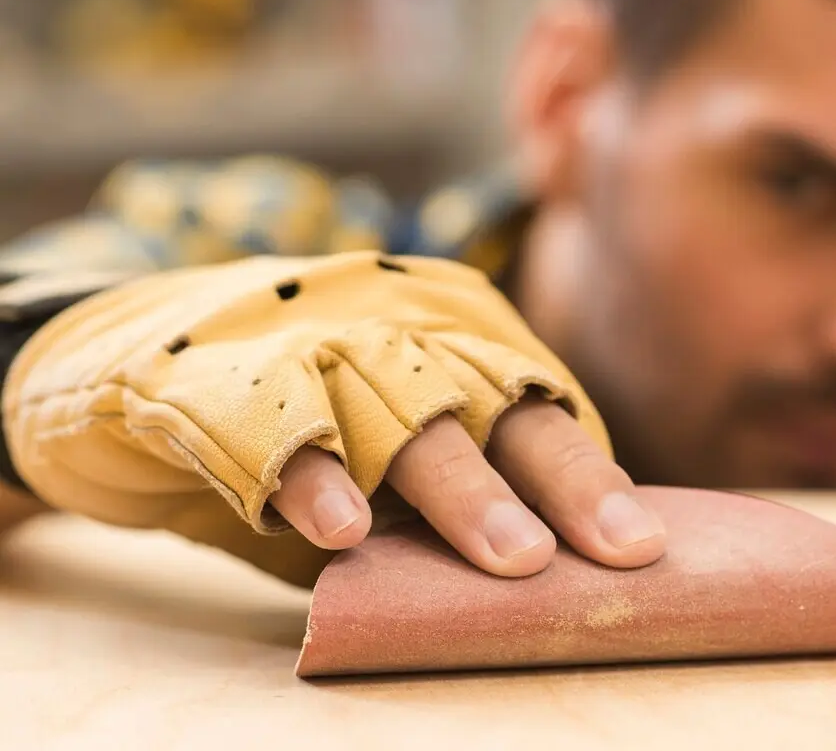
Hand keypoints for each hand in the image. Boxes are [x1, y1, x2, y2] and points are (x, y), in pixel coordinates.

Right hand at [4, 251, 662, 585]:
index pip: (535, 401)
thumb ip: (444, 499)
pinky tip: (342, 531)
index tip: (640, 546)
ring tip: (515, 557)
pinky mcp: (208, 376)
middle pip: (490, 400)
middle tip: (616, 549)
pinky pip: (268, 425)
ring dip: (459, 486)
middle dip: (559, 477)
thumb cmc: (291, 415)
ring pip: (398, 409)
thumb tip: (541, 588)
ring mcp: (300, 336)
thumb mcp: (381, 443)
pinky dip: (310, 475)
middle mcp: (389, 318)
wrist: (123, 357)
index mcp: (447, 326)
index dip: (588, 475)